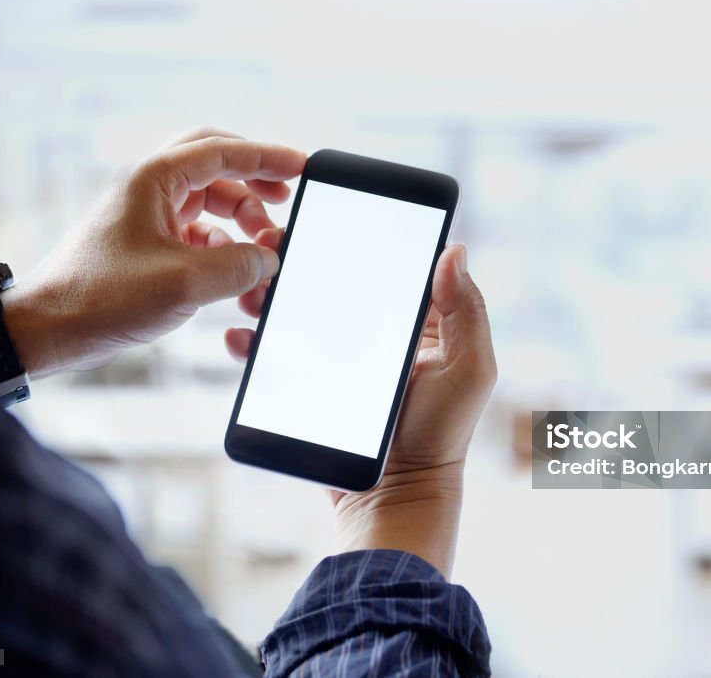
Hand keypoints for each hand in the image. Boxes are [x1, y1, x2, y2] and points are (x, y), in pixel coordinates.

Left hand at [1, 128, 305, 375]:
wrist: (49, 330)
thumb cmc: (102, 299)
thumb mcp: (185, 283)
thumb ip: (239, 266)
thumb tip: (269, 258)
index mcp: (153, 179)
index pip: (222, 151)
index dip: (267, 157)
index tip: (302, 167)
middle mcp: (148, 189)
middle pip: (215, 165)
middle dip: (254, 179)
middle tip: (285, 197)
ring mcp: (145, 215)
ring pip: (208, 200)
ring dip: (240, 219)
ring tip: (262, 249)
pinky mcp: (144, 243)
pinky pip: (196, 230)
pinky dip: (222, 244)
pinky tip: (232, 270)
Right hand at [227, 244, 496, 575]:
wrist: (396, 493)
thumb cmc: (442, 433)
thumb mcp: (468, 369)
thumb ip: (466, 311)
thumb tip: (456, 249)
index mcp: (417, 321)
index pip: (384, 264)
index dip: (356, 237)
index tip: (325, 216)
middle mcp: (376, 333)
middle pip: (332, 283)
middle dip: (299, 262)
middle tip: (273, 248)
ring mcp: (339, 359)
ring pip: (299, 312)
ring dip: (271, 295)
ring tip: (253, 292)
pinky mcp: (311, 383)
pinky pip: (278, 355)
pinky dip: (255, 341)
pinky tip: (242, 334)